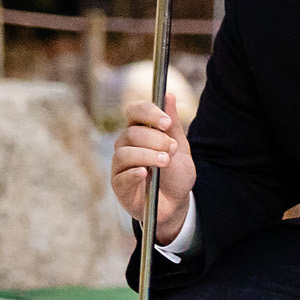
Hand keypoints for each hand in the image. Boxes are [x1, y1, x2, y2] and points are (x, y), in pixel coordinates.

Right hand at [110, 90, 195, 244]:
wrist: (176, 204)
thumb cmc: (175, 175)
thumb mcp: (180, 148)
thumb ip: (174, 125)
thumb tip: (169, 95)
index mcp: (140, 131)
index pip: (134, 111)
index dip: (148, 113)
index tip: (166, 122)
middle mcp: (126, 145)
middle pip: (132, 133)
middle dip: (156, 139)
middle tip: (173, 149)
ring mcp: (120, 165)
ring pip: (124, 153)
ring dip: (148, 155)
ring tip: (166, 162)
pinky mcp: (119, 185)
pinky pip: (121, 175)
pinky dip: (134, 172)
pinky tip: (146, 174)